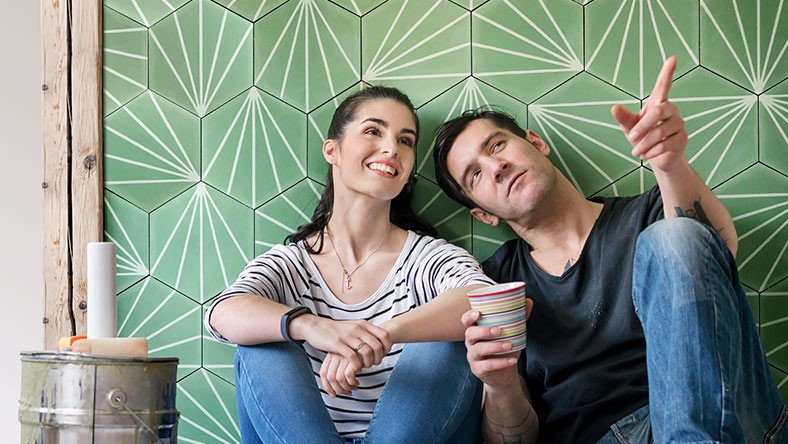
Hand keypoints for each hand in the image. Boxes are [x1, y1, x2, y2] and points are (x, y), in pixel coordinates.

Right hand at [291, 316, 391, 368]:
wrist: (316, 326)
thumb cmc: (336, 330)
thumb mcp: (354, 327)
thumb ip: (366, 333)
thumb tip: (380, 342)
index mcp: (363, 324)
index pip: (384, 335)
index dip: (387, 347)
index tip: (383, 355)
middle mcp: (357, 328)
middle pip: (377, 345)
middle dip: (378, 358)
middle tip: (374, 364)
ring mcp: (348, 336)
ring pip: (366, 351)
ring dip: (368, 363)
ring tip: (365, 367)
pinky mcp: (337, 344)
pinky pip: (352, 357)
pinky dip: (357, 365)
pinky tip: (356, 369)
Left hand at [320, 352, 358, 396]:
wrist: (372, 337)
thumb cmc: (361, 349)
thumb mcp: (347, 356)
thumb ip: (341, 367)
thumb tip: (337, 387)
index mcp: (332, 353)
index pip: (323, 373)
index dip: (327, 386)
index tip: (333, 394)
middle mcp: (336, 354)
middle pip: (329, 378)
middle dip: (337, 390)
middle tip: (346, 392)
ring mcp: (344, 355)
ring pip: (338, 379)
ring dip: (346, 388)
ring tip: (353, 388)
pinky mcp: (353, 357)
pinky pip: (348, 375)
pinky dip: (352, 382)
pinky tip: (357, 382)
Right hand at [463, 298, 533, 387]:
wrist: (504, 373)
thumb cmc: (505, 348)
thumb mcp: (512, 332)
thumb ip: (518, 317)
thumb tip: (528, 301)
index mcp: (476, 330)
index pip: (466, 321)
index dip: (469, 316)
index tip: (478, 313)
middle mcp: (471, 342)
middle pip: (470, 334)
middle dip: (483, 331)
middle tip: (499, 330)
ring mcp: (473, 357)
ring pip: (478, 350)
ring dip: (494, 347)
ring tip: (510, 345)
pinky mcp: (478, 369)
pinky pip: (487, 366)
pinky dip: (501, 362)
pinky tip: (513, 360)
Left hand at [611, 56, 688, 173]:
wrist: (657, 158)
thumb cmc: (643, 137)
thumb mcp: (630, 127)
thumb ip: (623, 118)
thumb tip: (614, 107)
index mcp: (658, 103)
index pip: (663, 86)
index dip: (667, 73)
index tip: (672, 58)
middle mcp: (671, 110)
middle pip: (658, 112)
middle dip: (643, 126)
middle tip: (631, 138)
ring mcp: (679, 124)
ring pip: (661, 131)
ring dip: (645, 144)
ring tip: (636, 151)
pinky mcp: (682, 139)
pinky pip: (666, 144)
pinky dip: (652, 152)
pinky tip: (646, 155)